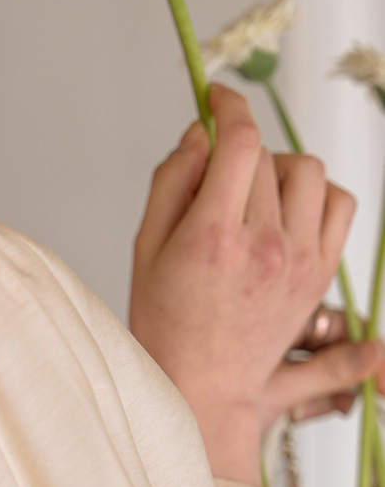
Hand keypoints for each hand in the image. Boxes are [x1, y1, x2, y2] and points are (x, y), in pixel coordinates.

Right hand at [129, 84, 373, 486]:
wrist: (201, 388)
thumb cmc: (164, 321)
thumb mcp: (146, 246)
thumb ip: (172, 181)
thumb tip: (200, 132)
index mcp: (214, 235)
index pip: (239, 141)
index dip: (229, 105)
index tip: (217, 97)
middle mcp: (265, 244)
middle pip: (265, 156)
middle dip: (237, 150)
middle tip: (214, 175)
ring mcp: (301, 260)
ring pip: (309, 172)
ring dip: (279, 168)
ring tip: (253, 194)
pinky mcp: (321, 274)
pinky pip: (340, 204)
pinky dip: (317, 195)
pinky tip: (287, 212)